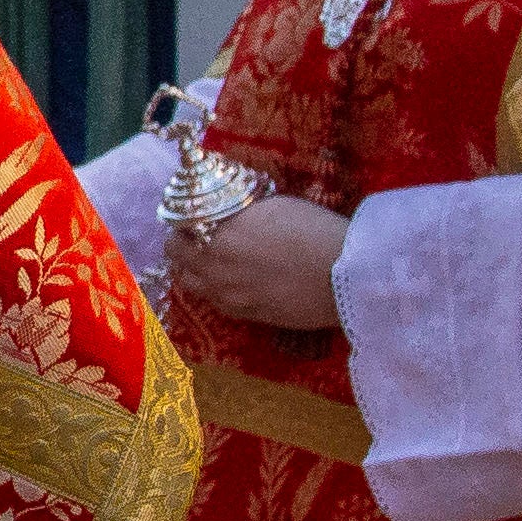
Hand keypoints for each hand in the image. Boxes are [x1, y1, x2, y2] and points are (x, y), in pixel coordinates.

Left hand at [166, 194, 350, 329]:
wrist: (346, 277)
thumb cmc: (316, 232)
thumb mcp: (275, 206)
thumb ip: (242, 212)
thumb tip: (229, 211)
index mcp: (220, 230)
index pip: (180, 222)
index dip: (183, 217)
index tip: (191, 214)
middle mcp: (214, 263)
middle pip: (175, 253)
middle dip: (180, 242)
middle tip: (194, 236)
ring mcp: (227, 293)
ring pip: (187, 282)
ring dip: (190, 268)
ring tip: (206, 260)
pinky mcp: (244, 314)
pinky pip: (212, 301)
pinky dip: (211, 289)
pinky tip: (227, 281)